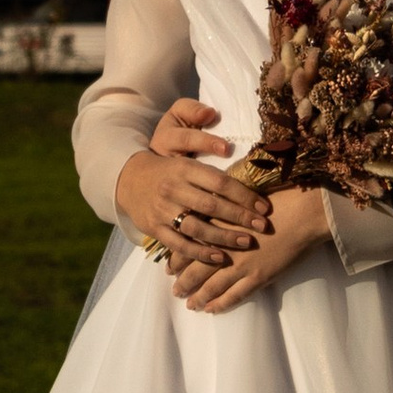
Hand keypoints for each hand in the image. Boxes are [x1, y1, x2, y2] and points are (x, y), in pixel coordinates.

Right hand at [115, 103, 271, 261]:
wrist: (128, 180)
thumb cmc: (167, 168)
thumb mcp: (182, 152)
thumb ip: (206, 150)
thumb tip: (228, 134)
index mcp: (183, 168)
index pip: (219, 182)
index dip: (244, 195)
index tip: (264, 207)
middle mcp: (173, 189)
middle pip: (212, 206)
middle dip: (240, 217)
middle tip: (263, 226)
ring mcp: (163, 211)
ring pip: (198, 229)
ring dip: (225, 238)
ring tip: (247, 242)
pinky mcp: (156, 229)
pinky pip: (181, 245)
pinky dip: (201, 253)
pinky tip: (221, 258)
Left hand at [182, 187, 331, 313]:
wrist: (303, 212)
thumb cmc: (276, 199)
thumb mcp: (241, 198)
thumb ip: (222, 207)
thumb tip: (209, 207)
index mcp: (219, 225)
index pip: (190, 245)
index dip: (178, 258)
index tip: (169, 267)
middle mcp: (225, 247)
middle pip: (196, 268)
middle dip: (183, 281)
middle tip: (175, 291)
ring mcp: (241, 264)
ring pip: (212, 286)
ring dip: (198, 296)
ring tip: (190, 304)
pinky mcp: (258, 277)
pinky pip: (234, 295)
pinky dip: (221, 304)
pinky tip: (212, 309)